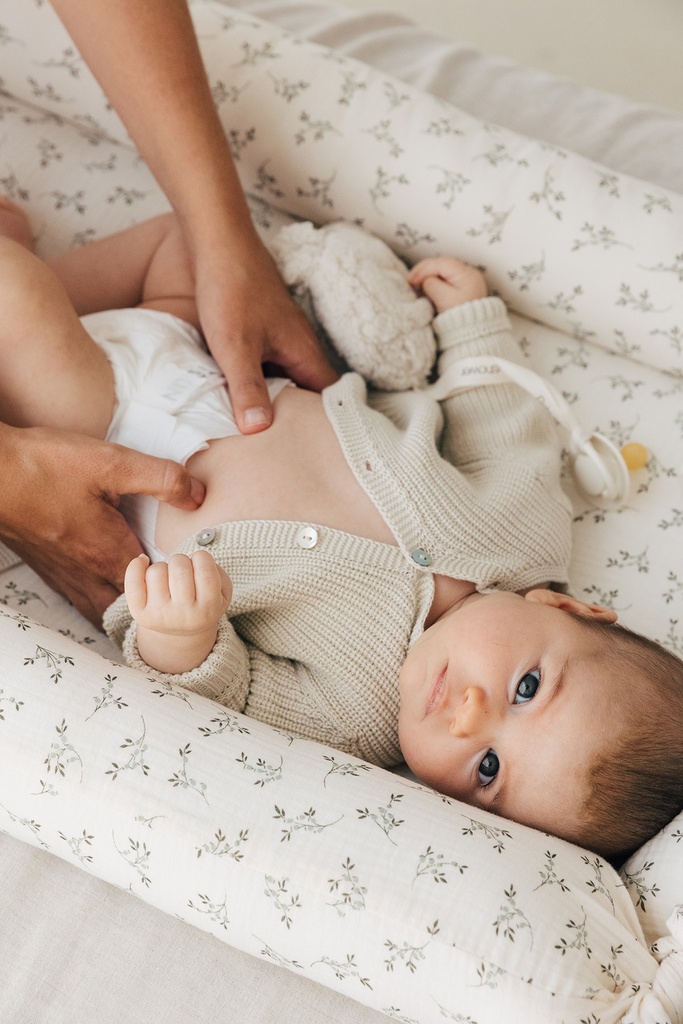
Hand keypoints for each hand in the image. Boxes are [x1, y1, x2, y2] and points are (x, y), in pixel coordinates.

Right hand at [0, 425, 204, 626]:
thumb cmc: (45, 467)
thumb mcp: (112, 463)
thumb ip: (161, 478)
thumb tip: (197, 495)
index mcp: (108, 553)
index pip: (155, 587)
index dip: (177, 583)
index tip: (191, 572)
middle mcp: (86, 573)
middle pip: (129, 608)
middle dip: (154, 604)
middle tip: (173, 592)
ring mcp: (63, 575)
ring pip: (101, 609)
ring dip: (126, 608)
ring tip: (147, 600)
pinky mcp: (47, 568)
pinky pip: (79, 599)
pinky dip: (99, 601)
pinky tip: (104, 587)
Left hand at [125, 550, 231, 672]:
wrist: (181, 633)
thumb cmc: (202, 602)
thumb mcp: (222, 591)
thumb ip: (214, 571)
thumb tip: (181, 559)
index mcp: (208, 609)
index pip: (205, 569)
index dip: (202, 558)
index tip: (201, 566)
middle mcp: (183, 614)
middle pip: (179, 566)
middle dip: (182, 561)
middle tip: (184, 573)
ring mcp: (159, 614)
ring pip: (156, 570)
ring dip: (164, 567)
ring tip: (170, 580)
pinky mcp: (139, 612)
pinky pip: (132, 580)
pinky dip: (136, 565)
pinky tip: (143, 562)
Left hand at [193, 232, 338, 433]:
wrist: (218, 242)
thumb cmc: (231, 290)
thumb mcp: (235, 347)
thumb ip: (247, 389)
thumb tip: (260, 431)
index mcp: (305, 353)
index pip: (329, 400)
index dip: (326, 425)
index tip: (314, 449)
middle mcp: (300, 347)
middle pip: (307, 394)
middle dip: (298, 420)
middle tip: (283, 450)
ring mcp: (282, 339)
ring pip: (286, 380)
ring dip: (275, 401)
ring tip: (260, 433)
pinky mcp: (263, 333)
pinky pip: (269, 367)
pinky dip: (259, 383)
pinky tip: (238, 397)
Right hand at [408, 257, 487, 312]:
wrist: (471, 332)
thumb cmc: (460, 318)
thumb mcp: (444, 299)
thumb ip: (432, 284)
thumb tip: (424, 280)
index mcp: (467, 275)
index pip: (441, 263)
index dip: (424, 269)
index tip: (412, 279)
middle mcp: (468, 274)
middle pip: (442, 265)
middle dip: (424, 271)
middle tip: (410, 280)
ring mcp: (465, 281)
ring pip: (442, 271)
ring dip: (428, 276)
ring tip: (415, 284)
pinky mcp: (461, 288)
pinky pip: (445, 279)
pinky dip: (434, 281)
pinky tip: (424, 287)